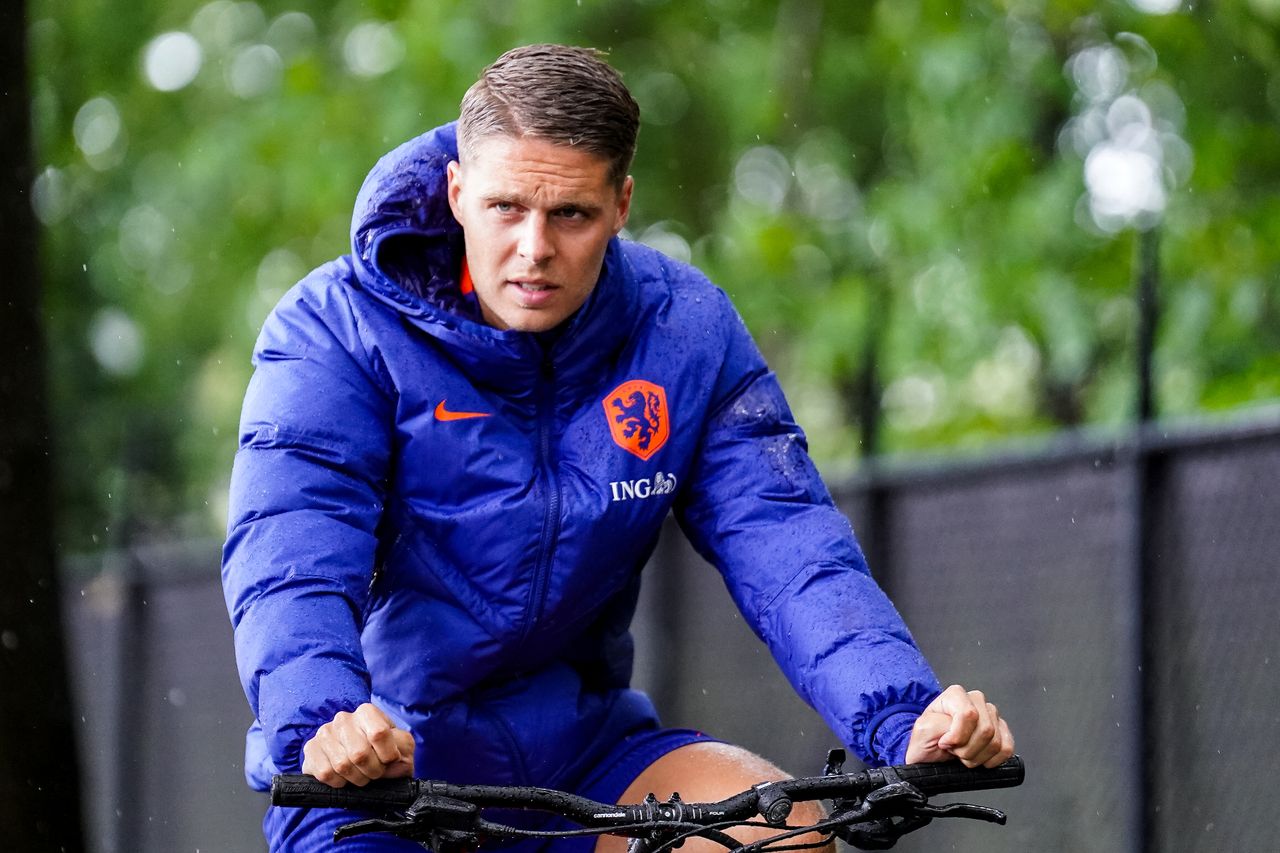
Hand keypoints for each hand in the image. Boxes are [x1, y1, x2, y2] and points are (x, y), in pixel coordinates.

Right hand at [301, 702, 415, 786]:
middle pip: (360, 754)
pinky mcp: (311, 749)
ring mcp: (324, 733)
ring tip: (361, 775)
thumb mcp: (401, 748)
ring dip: (356, 778)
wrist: (358, 764)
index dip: (387, 755)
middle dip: (372, 771)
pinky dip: (339, 782)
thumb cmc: (382, 753)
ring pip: (342, 765)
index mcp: (367, 712)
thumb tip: (393, 758)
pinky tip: (344, 777)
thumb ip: (403, 748)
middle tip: (375, 772)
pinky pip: (326, 774)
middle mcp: (343, 718)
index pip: (379, 733)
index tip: (389, 760)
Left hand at [904, 684, 1013, 768]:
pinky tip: (978, 758)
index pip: (969, 714)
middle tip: (953, 751)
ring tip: (963, 755)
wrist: (931, 753)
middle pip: (985, 730)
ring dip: (977, 757)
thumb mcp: (922, 730)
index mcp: (956, 695)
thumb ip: (938, 726)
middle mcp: (976, 701)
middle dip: (967, 750)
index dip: (958, 736)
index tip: (945, 744)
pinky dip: (992, 760)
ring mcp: (992, 715)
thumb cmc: (926, 739)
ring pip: (996, 742)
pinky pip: (1007, 749)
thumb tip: (955, 732)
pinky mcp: (1002, 731)